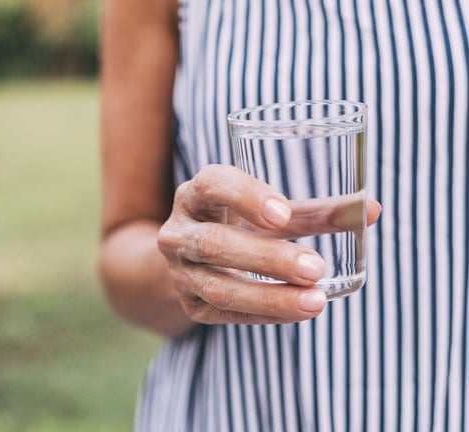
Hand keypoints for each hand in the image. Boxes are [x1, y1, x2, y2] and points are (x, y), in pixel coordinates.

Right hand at [157, 164, 380, 324]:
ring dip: (268, 296)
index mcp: (196, 195)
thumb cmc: (238, 223)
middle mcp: (179, 231)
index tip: (283, 214)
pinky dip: (264, 314)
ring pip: (218, 287)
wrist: (192, 256)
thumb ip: (312, 211)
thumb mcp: (266, 212)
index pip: (212, 185)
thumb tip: (369, 210)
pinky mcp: (189, 303)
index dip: (246, 197)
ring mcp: (180, 271)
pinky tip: (298, 311)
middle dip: (267, 257)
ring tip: (315, 301)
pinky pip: (224, 313)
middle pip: (216, 244)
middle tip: (316, 267)